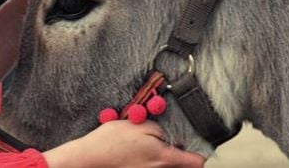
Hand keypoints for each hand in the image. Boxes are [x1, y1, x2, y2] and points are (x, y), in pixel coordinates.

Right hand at [43, 120, 204, 167]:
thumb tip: (175, 137)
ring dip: (169, 158)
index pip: (197, 163)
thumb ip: (162, 131)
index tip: (196, 143)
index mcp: (165, 159)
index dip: (200, 152)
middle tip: (177, 143)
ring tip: (157, 146)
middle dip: (185, 157)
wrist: (88, 159)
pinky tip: (144, 153)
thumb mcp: (140, 125)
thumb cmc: (112, 141)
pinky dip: (156, 162)